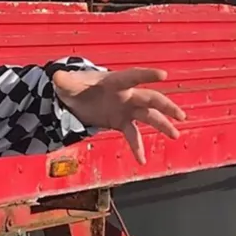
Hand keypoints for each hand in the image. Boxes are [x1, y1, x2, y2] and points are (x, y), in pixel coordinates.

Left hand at [49, 66, 186, 165]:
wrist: (73, 97)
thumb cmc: (73, 85)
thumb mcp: (66, 83)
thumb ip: (63, 81)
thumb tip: (55, 78)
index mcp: (114, 81)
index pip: (133, 77)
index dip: (147, 75)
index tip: (163, 76)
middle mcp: (125, 94)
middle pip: (149, 99)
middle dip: (165, 106)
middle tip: (180, 115)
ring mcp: (125, 108)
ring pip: (148, 116)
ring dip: (162, 124)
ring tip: (175, 134)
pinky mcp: (120, 122)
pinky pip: (133, 135)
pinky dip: (137, 147)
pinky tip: (142, 160)